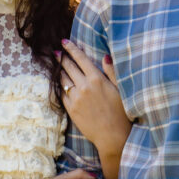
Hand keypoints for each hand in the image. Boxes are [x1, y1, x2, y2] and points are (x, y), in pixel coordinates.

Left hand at [58, 41, 131, 159]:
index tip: (64, 42)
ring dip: (59, 71)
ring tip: (57, 66)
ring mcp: (75, 98)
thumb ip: (111, 72)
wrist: (113, 136)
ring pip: (63, 80)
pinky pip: (62, 94)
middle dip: (62, 58)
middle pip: (68, 67)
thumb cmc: (121, 112)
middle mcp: (84, 86)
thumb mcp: (120, 89)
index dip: (71, 48)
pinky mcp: (71, 109)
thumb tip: (105, 56)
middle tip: (56, 52)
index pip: (80, 58)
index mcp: (97, 79)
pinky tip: (59, 84)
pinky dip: (60, 87)